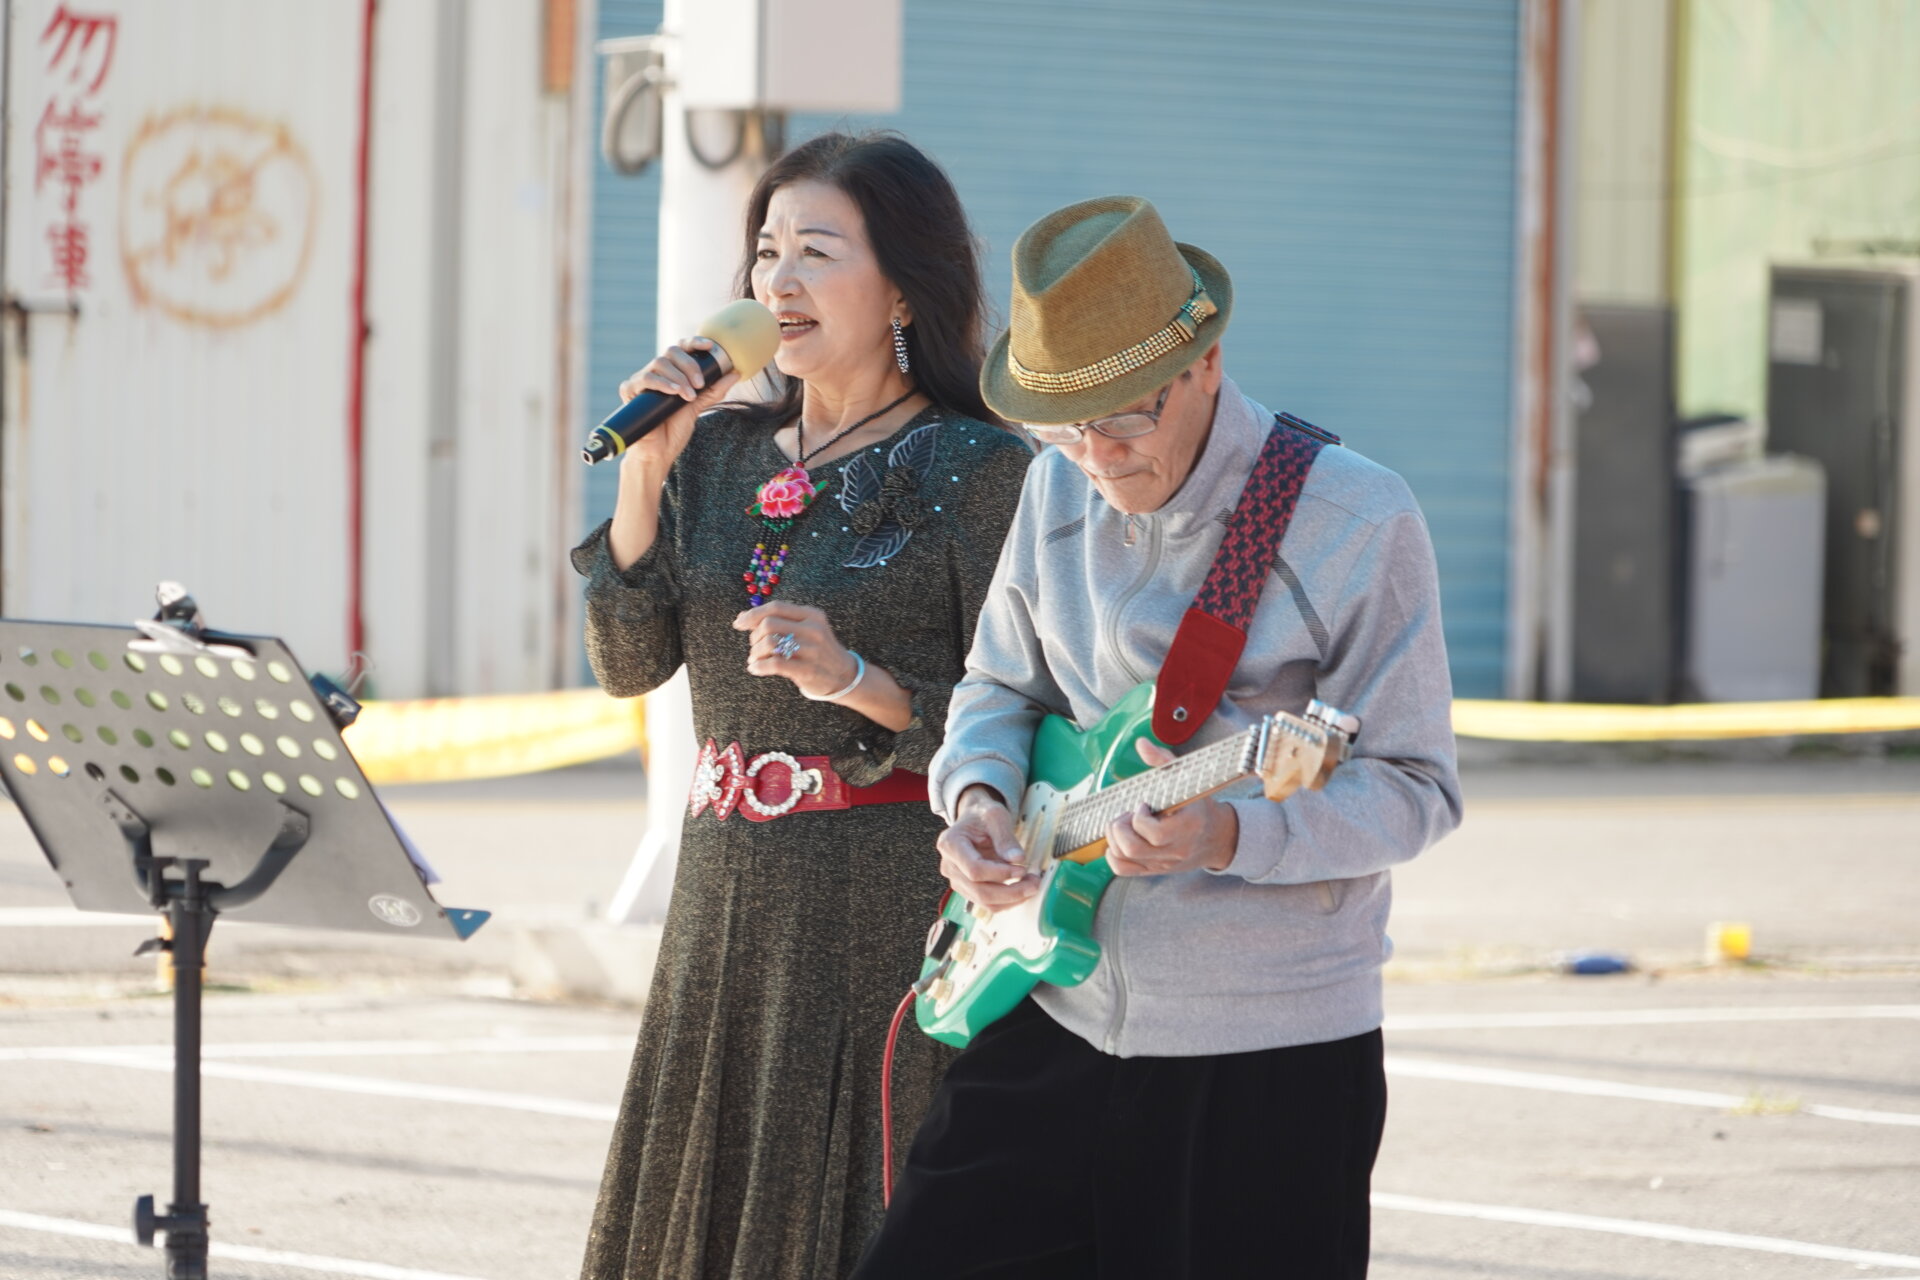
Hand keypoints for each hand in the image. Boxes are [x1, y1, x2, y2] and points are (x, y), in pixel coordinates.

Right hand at [615, 335, 740, 477]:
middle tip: (699, 384)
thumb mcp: (698, 407)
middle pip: (671, 352)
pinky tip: (674, 391)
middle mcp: (657, 372)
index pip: (681, 349)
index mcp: (672, 372)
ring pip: (659, 363)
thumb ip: (714, 390)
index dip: (694, 343)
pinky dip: (662, 383)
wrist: (659, 452)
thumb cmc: (675, 430)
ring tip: (688, 396)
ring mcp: (642, 380)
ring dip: (678, 377)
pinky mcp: (630, 390)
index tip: (710, 346)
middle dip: (689, 365)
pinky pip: (645, 378)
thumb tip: (735, 373)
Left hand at [732, 602, 857, 699]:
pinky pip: (775, 664)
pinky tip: (755, 669)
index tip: (738, 623)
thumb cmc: (816, 650)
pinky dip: (759, 666)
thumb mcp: (806, 628)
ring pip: (769, 643)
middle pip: (769, 624)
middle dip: (754, 636)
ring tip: (755, 659)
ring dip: (755, 653)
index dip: (753, 614)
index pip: (776, 607)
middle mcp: (813, 629)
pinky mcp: (808, 670)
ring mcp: (812, 650)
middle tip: (754, 647)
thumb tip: (743, 617)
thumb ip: (780, 620)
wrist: (844, 675)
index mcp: (811, 614)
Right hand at [937, 785, 1039, 908]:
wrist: (975, 820)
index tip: (1022, 869)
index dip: (1000, 873)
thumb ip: (1005, 837)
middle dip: (1010, 892)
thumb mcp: (996, 816)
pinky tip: (1023, 889)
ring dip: (1012, 899)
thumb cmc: (983, 815)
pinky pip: (988, 903)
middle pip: (979, 891)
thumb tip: (1018, 859)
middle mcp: (949, 866)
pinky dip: (1008, 901)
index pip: (974, 869)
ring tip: (1032, 885)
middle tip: (1035, 883)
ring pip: (984, 901)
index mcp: (950, 845)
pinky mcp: (968, 889)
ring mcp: (957, 880)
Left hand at [1105, 738, 1238, 876]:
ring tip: (1122, 824)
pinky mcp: (1154, 870)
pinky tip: (1118, 840)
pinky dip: (1113, 855)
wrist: (1217, 837)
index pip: (1155, 833)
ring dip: (1113, 839)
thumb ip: (1163, 761)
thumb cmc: (1198, 806)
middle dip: (1119, 828)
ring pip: (1125, 859)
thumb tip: (1141, 743)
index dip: (1139, 818)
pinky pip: (1123, 870)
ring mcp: (1163, 863)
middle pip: (1133, 848)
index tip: (1142, 804)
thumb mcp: (1187, 779)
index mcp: (1187, 827)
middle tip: (1125, 815)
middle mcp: (1175, 850)